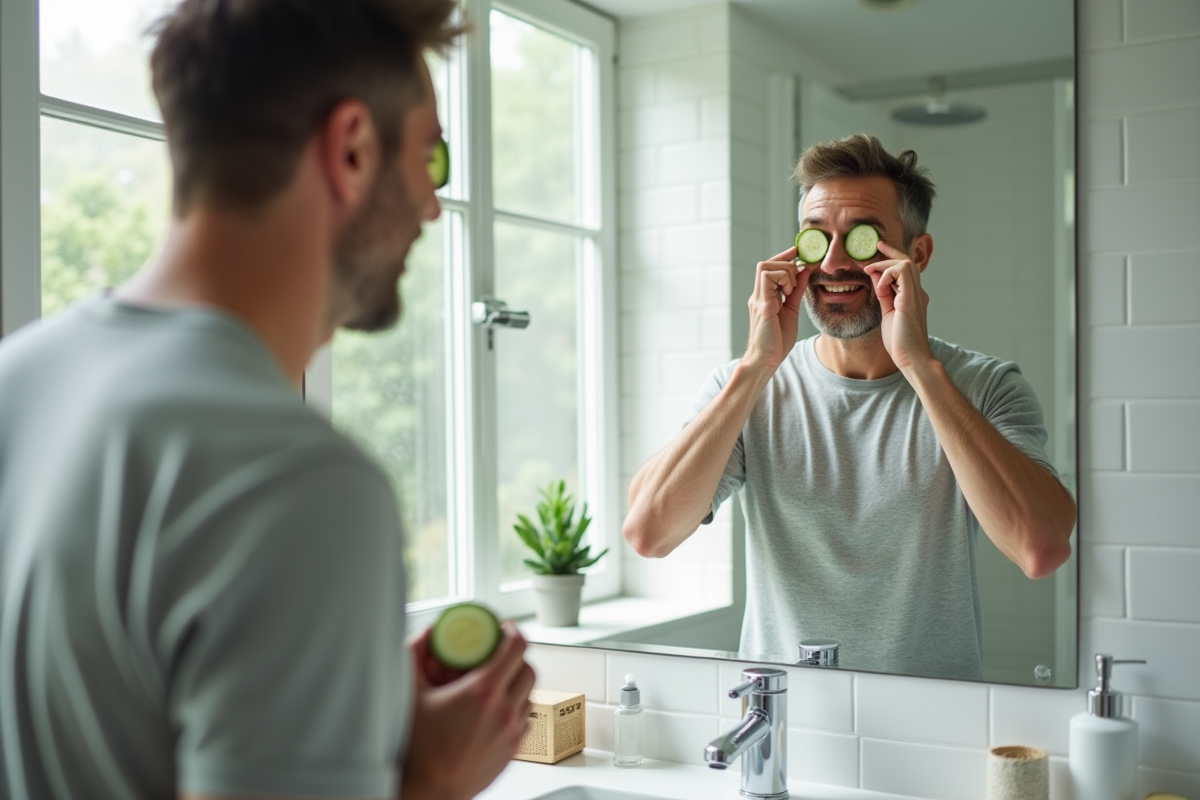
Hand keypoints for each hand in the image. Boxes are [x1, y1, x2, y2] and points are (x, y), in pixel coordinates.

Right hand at [401, 621, 535, 799]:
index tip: (501, 627)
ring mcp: (512, 731)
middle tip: (497, 652)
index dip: (511, 630)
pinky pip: (525, 717)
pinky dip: (516, 705)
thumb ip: (414, 655)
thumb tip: (425, 634)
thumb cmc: (417, 750)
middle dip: (514, 655)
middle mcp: (504, 710)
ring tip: (495, 680)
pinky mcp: (513, 749)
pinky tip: (495, 707)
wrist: (429, 791)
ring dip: (516, 680)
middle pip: (528, 667)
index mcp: (483, 692)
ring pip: (530, 693)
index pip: (516, 647)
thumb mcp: (410, 694)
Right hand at [743, 246, 809, 371]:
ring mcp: (758, 300)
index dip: (783, 257)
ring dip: (784, 272)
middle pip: (764, 263)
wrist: (765, 361)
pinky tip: (787, 294)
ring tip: (791, 289)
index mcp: (764, 297)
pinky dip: (782, 280)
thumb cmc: (776, 341)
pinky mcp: (763, 307)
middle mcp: (758, 296)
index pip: (769, 268)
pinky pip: (768, 280)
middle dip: (784, 263)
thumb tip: (804, 271)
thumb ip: (796, 292)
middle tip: (796, 280)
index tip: (797, 251)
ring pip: (765, 267)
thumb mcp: (791, 310)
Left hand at [864, 241, 932, 371]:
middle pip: (907, 262)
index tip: (880, 247)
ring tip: (871, 273)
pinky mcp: (911, 299)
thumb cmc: (900, 341)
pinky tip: (879, 288)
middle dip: (890, 252)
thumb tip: (876, 279)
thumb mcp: (888, 313)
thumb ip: (884, 296)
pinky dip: (887, 275)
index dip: (892, 257)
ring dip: (885, 265)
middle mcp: (917, 292)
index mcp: (912, 296)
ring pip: (905, 263)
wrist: (911, 358)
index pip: (904, 270)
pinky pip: (902, 273)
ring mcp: (915, 295)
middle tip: (876, 247)